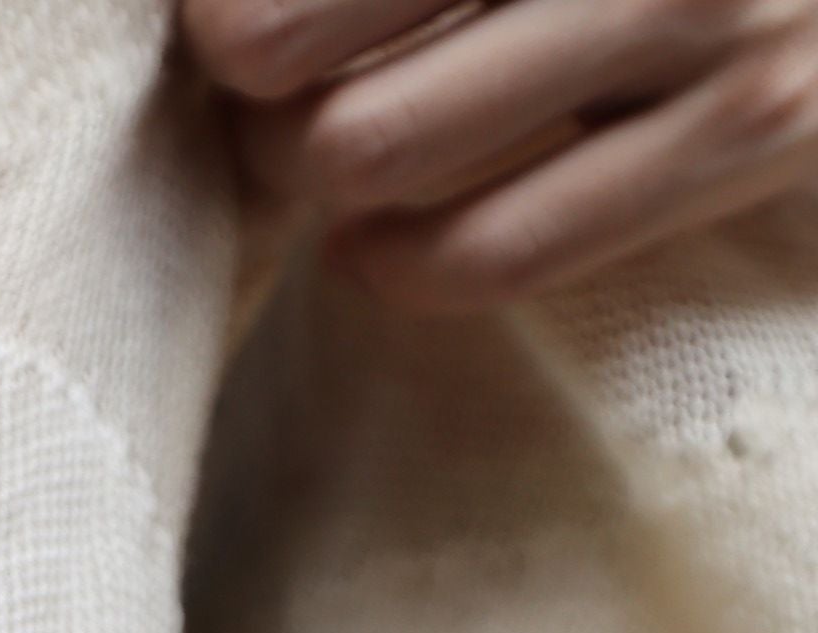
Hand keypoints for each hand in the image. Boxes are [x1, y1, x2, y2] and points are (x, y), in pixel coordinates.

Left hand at [184, 0, 817, 307]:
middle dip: (241, 79)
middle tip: (247, 83)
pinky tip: (363, 247)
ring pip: (367, 143)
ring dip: (296, 172)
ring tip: (303, 157)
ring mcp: (708, 6)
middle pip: (282, 34)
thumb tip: (225, 10)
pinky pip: (500, 250)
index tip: (218, 20)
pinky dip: (390, 265)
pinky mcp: (755, 124)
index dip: (220, 5)